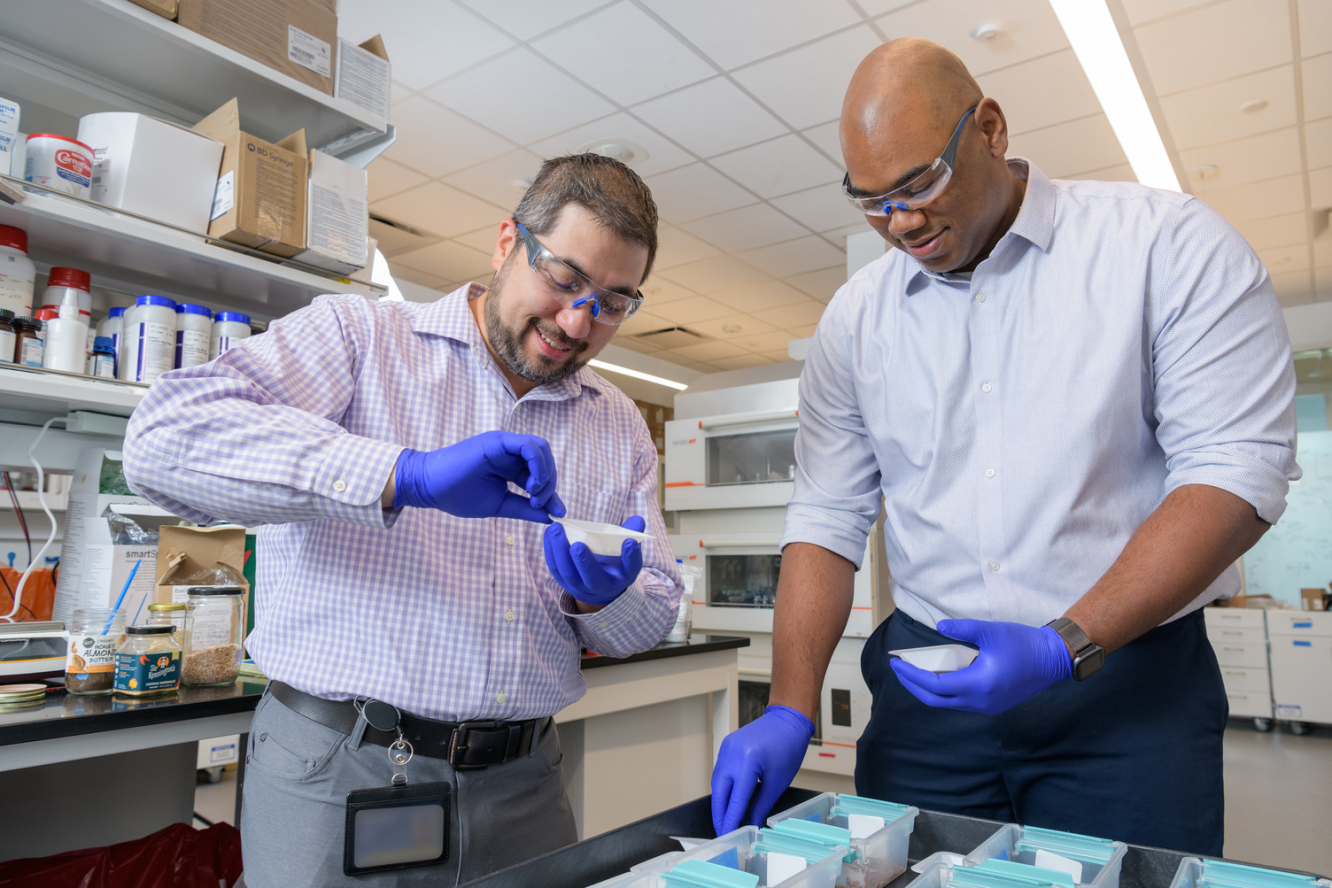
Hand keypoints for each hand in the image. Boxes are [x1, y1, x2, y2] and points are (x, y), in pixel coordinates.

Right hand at [392, 431, 564, 521]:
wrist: (430, 488)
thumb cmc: (460, 496)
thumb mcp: (500, 505)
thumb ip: (525, 509)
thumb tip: (551, 517)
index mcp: (512, 467)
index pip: (542, 475)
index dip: (552, 494)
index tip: (557, 513)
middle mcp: (511, 453)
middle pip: (546, 460)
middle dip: (550, 483)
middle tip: (539, 504)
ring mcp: (505, 445)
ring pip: (541, 448)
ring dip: (546, 472)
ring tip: (534, 493)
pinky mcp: (498, 441)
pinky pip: (528, 445)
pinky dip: (538, 462)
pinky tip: (532, 484)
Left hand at [544, 516, 645, 605]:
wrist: (600, 585)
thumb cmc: (614, 559)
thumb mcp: (625, 548)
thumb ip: (631, 532)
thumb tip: (637, 520)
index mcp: (624, 575)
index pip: (631, 568)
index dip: (631, 556)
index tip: (629, 542)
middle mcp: (603, 585)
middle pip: (593, 578)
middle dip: (584, 561)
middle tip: (577, 544)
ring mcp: (582, 587)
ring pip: (569, 573)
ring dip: (560, 551)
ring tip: (556, 529)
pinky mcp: (564, 582)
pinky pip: (555, 568)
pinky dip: (550, 551)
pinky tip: (549, 533)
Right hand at [711, 705, 814, 834]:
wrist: (787, 721)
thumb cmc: (788, 748)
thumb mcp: (777, 782)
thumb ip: (761, 806)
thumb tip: (752, 823)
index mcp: (748, 762)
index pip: (735, 800)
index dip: (731, 821)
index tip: (729, 835)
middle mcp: (733, 754)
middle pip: (719, 792)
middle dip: (720, 814)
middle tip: (722, 831)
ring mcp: (727, 747)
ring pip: (716, 782)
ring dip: (719, 801)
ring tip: (724, 818)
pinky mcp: (726, 745)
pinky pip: (720, 770)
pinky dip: (722, 786)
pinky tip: (727, 798)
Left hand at [891, 619, 1072, 715]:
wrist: (1053, 659)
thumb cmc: (1023, 644)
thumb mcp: (990, 631)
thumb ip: (961, 629)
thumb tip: (938, 627)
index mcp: (979, 685)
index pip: (935, 686)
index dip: (912, 676)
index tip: (896, 663)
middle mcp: (981, 702)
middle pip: (937, 700)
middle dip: (914, 686)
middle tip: (899, 670)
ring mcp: (987, 707)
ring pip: (948, 703)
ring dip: (929, 689)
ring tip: (915, 672)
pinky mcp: (993, 705)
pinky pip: (961, 702)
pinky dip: (945, 690)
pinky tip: (939, 675)